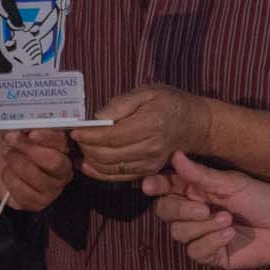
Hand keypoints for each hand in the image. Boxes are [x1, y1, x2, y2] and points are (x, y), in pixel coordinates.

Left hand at [0, 129, 73, 212]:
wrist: (1, 169)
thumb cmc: (15, 148)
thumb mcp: (20, 132)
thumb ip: (25, 126)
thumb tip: (23, 122)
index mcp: (63, 151)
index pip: (61, 143)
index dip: (47, 137)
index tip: (31, 133)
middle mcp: (63, 171)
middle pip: (53, 161)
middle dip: (29, 149)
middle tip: (10, 138)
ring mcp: (52, 190)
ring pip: (34, 175)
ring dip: (15, 161)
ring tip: (6, 154)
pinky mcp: (38, 203)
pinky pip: (21, 189)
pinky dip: (9, 178)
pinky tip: (7, 172)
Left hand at [75, 85, 211, 183]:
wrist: (194, 124)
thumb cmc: (169, 103)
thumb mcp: (147, 92)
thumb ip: (121, 104)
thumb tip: (97, 118)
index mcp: (150, 124)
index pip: (112, 136)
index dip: (89, 135)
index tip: (74, 131)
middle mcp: (151, 148)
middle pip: (108, 155)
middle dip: (86, 148)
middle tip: (76, 138)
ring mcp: (150, 164)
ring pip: (110, 168)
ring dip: (90, 160)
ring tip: (79, 148)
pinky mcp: (148, 172)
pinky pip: (118, 177)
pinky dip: (99, 173)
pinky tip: (86, 164)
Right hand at [141, 152, 269, 267]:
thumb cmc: (261, 198)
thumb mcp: (231, 183)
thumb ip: (201, 175)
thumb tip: (175, 156)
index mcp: (196, 190)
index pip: (166, 188)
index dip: (155, 187)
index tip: (150, 186)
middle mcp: (193, 212)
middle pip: (165, 213)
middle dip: (181, 211)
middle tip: (205, 208)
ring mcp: (200, 234)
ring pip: (178, 233)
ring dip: (203, 227)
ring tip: (228, 220)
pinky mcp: (210, 254)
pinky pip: (195, 252)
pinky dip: (212, 242)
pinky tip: (230, 235)